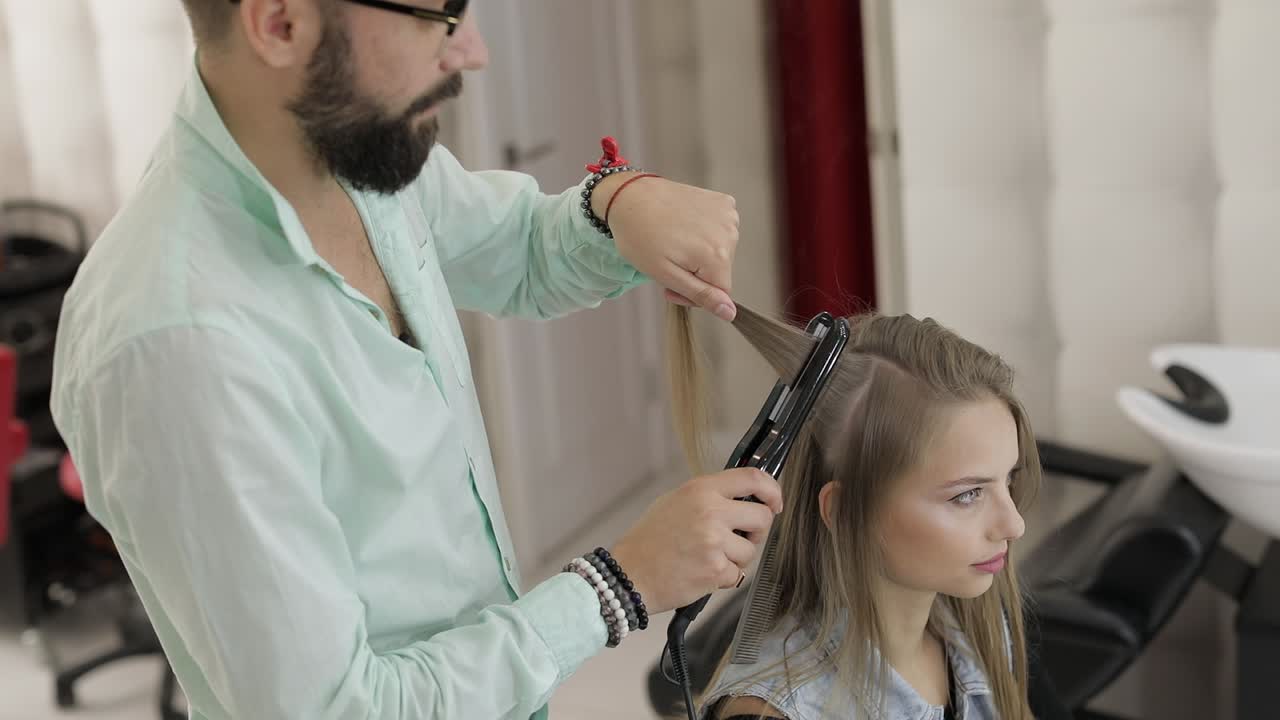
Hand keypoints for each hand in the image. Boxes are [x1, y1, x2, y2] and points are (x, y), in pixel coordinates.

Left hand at [593, 174, 739, 321]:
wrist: (629, 195)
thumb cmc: (639, 236)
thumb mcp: (666, 275)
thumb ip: (701, 295)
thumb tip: (730, 313)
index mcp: (717, 255)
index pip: (721, 293)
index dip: (695, 294)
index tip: (670, 285)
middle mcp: (730, 234)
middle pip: (721, 271)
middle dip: (697, 273)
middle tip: (667, 263)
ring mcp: (728, 215)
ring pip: (721, 252)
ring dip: (700, 253)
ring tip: (674, 242)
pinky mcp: (723, 202)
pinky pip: (721, 230)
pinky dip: (705, 233)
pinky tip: (684, 226)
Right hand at [609, 468, 782, 614]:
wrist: (629, 574)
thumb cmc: (649, 540)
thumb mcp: (675, 501)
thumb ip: (710, 496)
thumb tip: (744, 498)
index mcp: (701, 490)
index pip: (752, 478)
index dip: (772, 490)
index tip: (775, 502)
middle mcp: (711, 512)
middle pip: (762, 517)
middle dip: (757, 531)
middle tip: (740, 538)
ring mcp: (714, 542)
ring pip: (750, 550)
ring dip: (736, 558)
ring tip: (708, 558)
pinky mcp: (715, 570)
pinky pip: (737, 574)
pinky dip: (723, 577)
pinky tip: (701, 573)